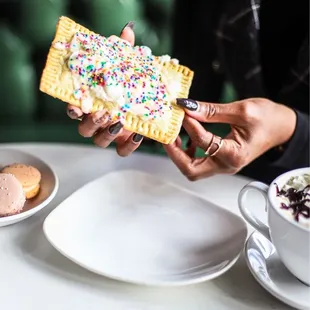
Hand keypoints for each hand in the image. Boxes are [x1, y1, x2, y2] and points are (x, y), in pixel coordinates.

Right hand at [66, 22, 142, 156]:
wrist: (151, 102)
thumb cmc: (132, 85)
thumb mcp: (128, 68)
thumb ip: (125, 52)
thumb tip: (127, 31)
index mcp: (92, 104)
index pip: (74, 109)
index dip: (73, 109)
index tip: (76, 106)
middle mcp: (97, 120)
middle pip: (83, 129)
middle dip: (91, 122)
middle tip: (103, 113)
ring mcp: (110, 133)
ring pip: (99, 141)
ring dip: (105, 134)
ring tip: (119, 122)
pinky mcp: (124, 142)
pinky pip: (121, 151)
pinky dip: (128, 145)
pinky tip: (138, 134)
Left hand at [164, 98, 296, 180]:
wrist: (283, 128)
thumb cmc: (269, 119)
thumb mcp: (242, 110)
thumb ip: (212, 111)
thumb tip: (188, 107)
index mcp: (235, 155)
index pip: (204, 143)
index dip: (190, 126)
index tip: (183, 111)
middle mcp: (227, 166)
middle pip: (191, 170)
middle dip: (174, 153)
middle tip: (167, 136)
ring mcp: (223, 165)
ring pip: (192, 168)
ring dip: (179, 153)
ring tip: (174, 135)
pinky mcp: (220, 160)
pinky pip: (198, 161)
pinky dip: (188, 150)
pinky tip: (188, 136)